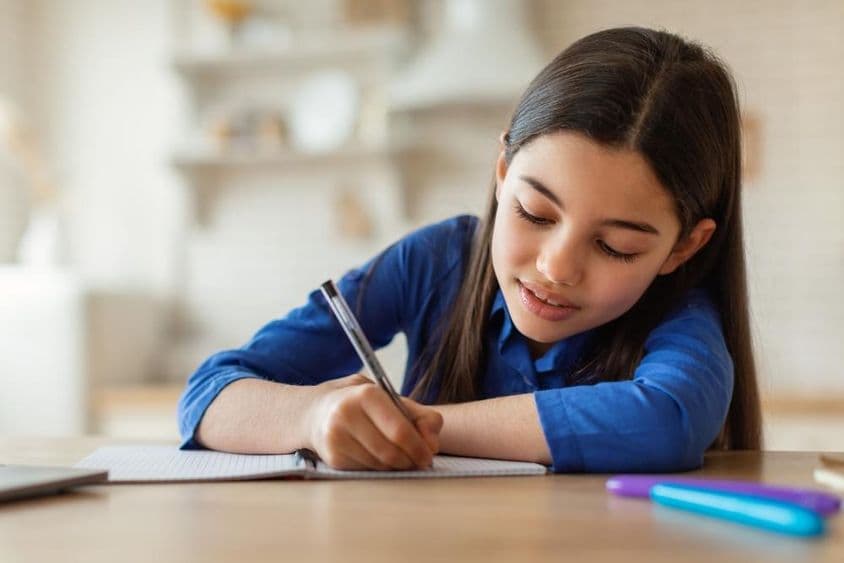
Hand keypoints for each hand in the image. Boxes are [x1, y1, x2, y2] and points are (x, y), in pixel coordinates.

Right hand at [306, 373, 442, 470]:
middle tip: (419, 461)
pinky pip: (366, 470)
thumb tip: (433, 445)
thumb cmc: (362, 404)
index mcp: (366, 394)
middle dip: (410, 461)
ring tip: (401, 458)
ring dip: (396, 467)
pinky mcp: (331, 457)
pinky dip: (379, 468)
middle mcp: (346, 414)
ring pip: (379, 465)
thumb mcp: (390, 398)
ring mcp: (335, 437)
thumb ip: (419, 415)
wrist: (315, 412)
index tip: (429, 456)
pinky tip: (379, 457)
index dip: (419, 448)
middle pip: (391, 452)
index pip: (400, 431)